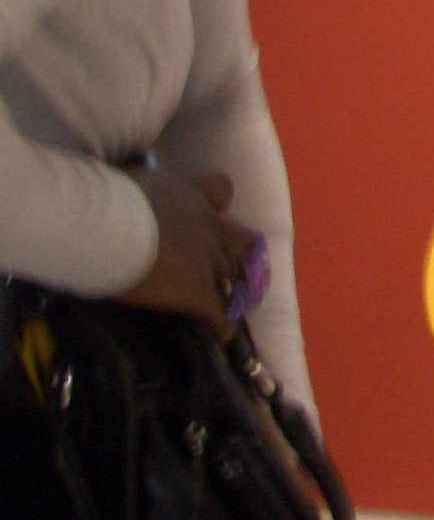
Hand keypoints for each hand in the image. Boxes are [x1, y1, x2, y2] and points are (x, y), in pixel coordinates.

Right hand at [116, 169, 256, 322]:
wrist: (108, 229)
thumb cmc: (105, 201)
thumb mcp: (127, 183)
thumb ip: (138, 188)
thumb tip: (129, 187)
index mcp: (186, 193)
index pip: (219, 188)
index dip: (220, 202)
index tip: (218, 210)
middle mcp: (205, 224)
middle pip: (239, 238)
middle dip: (241, 253)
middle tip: (238, 266)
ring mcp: (206, 258)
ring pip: (232, 276)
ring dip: (235, 291)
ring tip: (236, 304)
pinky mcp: (197, 290)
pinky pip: (218, 312)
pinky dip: (222, 325)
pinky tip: (221, 336)